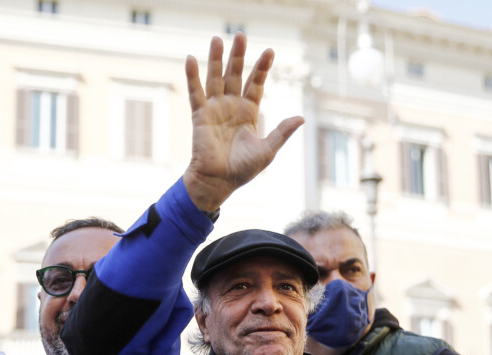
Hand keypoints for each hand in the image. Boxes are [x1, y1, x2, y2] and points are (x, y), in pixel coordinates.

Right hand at [181, 33, 303, 211]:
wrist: (219, 182)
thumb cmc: (242, 169)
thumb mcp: (267, 150)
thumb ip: (281, 132)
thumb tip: (301, 118)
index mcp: (248, 112)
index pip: (256, 84)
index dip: (262, 68)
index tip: (270, 51)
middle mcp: (231, 106)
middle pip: (235, 75)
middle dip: (238, 56)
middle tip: (241, 35)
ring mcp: (215, 109)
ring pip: (216, 78)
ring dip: (215, 59)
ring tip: (217, 38)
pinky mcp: (200, 116)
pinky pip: (196, 92)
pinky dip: (193, 76)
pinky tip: (191, 59)